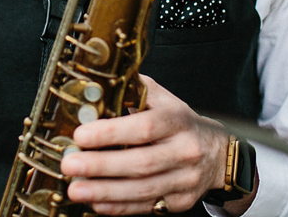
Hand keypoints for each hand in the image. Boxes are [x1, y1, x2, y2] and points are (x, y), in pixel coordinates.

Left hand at [61, 76, 235, 214]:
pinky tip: (96, 202)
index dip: (111, 132)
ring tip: (75, 189)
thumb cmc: (181, 123)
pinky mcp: (179, 202)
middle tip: (69, 164)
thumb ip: (134, 90)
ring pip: (143, 190)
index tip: (81, 135)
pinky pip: (146, 207)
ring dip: (105, 191)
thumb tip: (97, 82)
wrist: (218, 153)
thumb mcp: (164, 100)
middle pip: (141, 162)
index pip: (144, 127)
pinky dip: (119, 207)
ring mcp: (184, 180)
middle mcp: (184, 151)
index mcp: (177, 120)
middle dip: (101, 166)